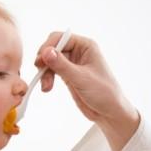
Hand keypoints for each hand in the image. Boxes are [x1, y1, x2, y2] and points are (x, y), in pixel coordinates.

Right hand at [35, 32, 139, 150]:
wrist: (110, 112)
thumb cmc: (104, 93)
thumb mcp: (81, 78)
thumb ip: (62, 65)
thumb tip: (45, 52)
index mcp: (86, 46)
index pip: (60, 38)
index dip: (48, 47)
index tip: (40, 60)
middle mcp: (78, 51)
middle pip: (52, 48)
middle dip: (44, 60)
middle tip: (40, 73)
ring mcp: (72, 63)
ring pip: (50, 61)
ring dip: (44, 72)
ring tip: (46, 87)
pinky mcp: (68, 75)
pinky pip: (52, 71)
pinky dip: (47, 78)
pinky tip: (47, 88)